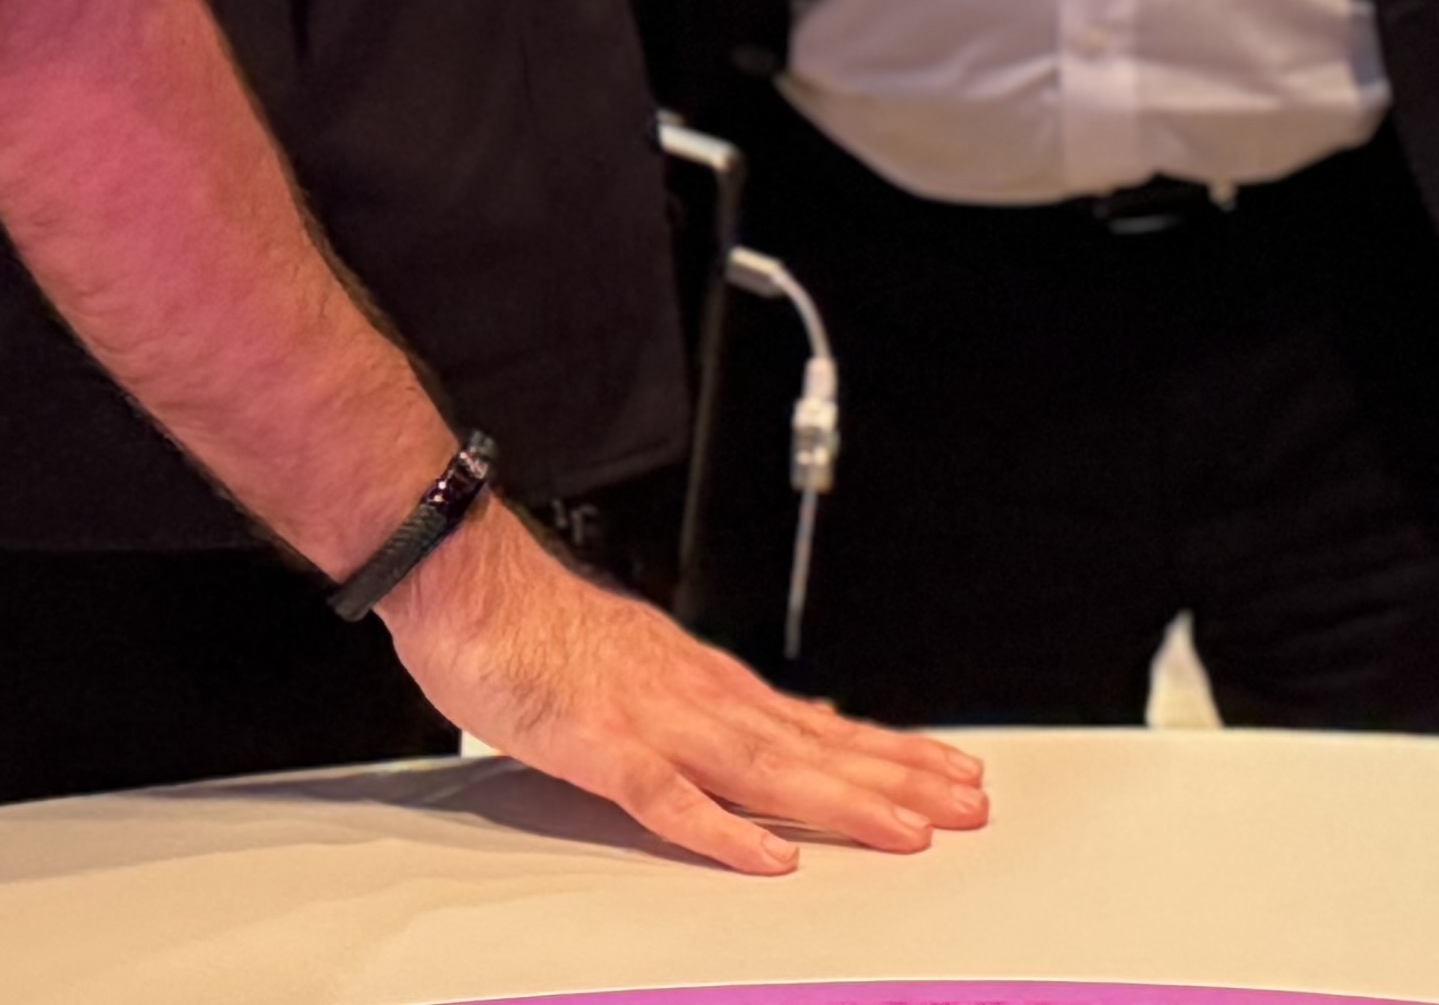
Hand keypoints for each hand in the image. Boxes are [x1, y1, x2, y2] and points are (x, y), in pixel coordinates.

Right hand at [374, 500, 986, 876]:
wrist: (469, 581)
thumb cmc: (543, 631)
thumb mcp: (646, 666)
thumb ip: (710, 706)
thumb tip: (784, 724)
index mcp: (710, 684)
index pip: (821, 724)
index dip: (890, 753)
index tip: (951, 776)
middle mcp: (699, 697)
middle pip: (815, 749)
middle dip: (896, 781)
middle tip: (968, 806)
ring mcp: (653, 720)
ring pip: (767, 769)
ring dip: (841, 802)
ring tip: (908, 830)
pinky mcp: (598, 745)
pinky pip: (667, 798)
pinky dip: (720, 829)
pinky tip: (765, 858)